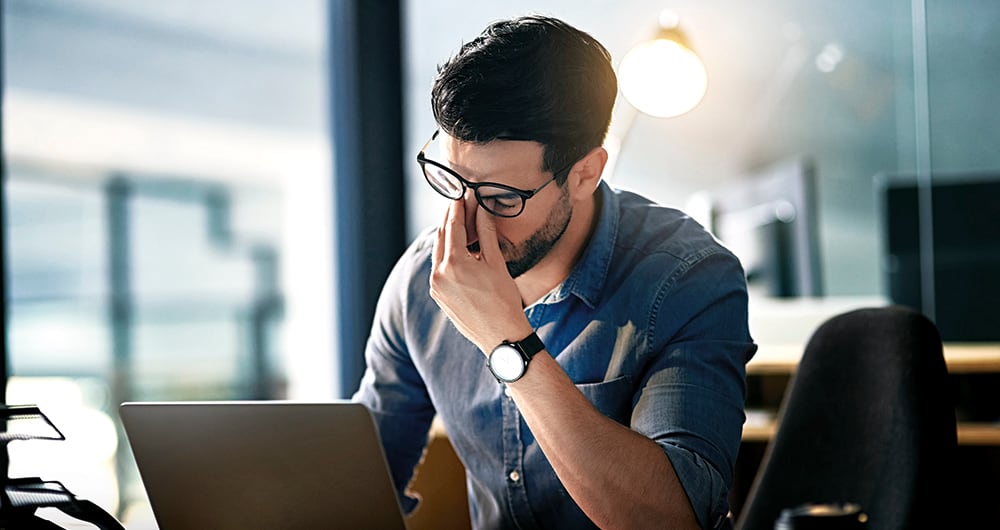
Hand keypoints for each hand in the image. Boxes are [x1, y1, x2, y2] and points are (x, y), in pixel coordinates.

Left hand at [429, 199, 531, 353]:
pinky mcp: (438, 296)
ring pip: (439, 252)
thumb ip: (486, 233)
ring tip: (459, 223)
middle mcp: (439, 274)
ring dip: (447, 236)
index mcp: (454, 263)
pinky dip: (447, 255)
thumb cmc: (504, 301)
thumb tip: (481, 209)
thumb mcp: (496, 262)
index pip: (453, 226)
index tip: (461, 194)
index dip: (458, 208)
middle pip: (441, 237)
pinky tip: (458, 249)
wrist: (501, 336)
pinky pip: (439, 268)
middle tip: (458, 204)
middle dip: (449, 219)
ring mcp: (436, 286)